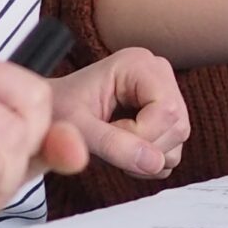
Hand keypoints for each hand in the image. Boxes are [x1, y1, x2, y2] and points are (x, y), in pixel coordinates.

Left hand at [49, 48, 188, 181]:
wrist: (50, 114)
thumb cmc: (57, 111)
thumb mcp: (78, 128)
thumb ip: (113, 144)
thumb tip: (154, 163)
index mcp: (138, 64)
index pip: (165, 110)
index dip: (140, 135)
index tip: (106, 135)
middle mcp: (158, 74)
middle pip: (177, 125)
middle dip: (144, 148)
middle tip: (108, 144)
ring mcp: (165, 95)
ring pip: (178, 141)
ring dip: (145, 158)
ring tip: (113, 147)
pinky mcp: (165, 117)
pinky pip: (172, 151)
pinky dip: (148, 163)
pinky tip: (124, 150)